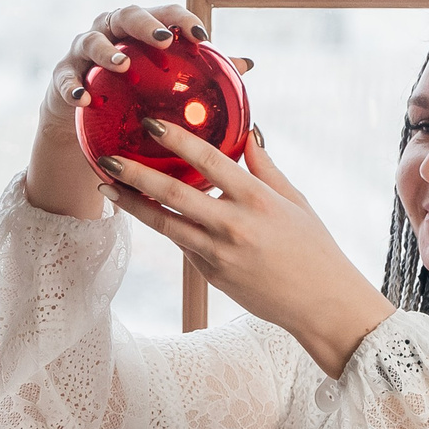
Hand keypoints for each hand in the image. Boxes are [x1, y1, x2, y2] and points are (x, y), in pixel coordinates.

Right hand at [26, 4, 228, 219]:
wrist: (84, 120)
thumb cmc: (133, 94)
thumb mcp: (165, 84)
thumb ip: (201, 71)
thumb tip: (246, 64)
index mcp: (142, 30)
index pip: (166, 14)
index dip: (184, 21)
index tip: (202, 37)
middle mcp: (112, 31)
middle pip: (128, 15)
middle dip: (146, 25)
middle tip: (163, 40)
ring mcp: (83, 51)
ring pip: (92, 40)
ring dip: (107, 51)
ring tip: (122, 65)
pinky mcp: (61, 75)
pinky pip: (64, 78)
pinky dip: (73, 87)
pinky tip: (85, 99)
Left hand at [96, 119, 395, 380]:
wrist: (321, 304)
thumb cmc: (314, 249)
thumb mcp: (296, 201)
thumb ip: (266, 168)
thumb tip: (248, 134)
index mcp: (258, 200)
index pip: (209, 161)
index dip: (177, 140)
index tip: (150, 124)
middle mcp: (233, 226)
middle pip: (173, 194)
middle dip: (135, 174)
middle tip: (107, 158)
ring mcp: (218, 254)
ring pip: (165, 224)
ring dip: (133, 205)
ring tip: (107, 187)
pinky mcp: (211, 275)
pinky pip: (183, 244)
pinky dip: (166, 226)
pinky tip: (146, 212)